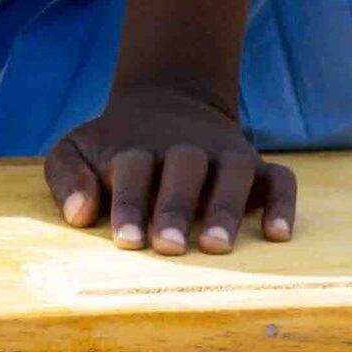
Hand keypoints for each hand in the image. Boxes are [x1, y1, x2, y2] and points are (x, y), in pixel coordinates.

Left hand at [46, 84, 296, 254]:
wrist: (166, 104)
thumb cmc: (114, 149)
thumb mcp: (76, 151)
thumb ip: (68, 178)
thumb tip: (79, 216)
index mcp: (138, 148)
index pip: (133, 170)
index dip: (129, 204)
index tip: (126, 240)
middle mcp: (185, 148)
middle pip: (184, 168)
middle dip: (175, 207)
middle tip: (167, 246)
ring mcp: (225, 155)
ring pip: (234, 171)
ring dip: (226, 206)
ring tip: (216, 246)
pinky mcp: (260, 167)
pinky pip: (281, 179)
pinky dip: (283, 203)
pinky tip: (278, 235)